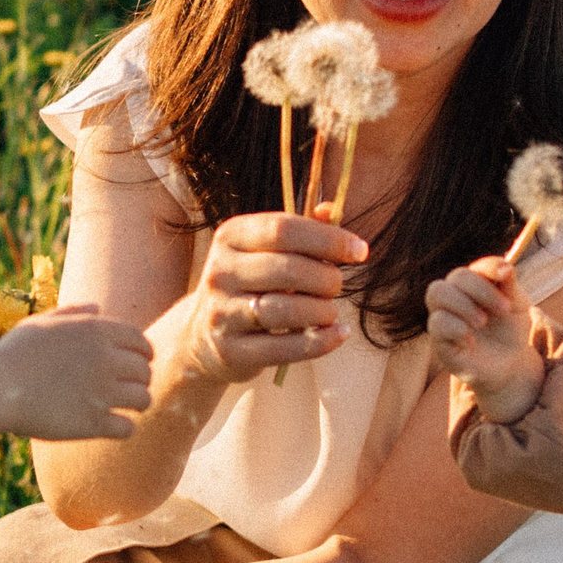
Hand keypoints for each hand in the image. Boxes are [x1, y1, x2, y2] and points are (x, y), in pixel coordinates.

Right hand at [0, 305, 154, 441]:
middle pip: (144, 370)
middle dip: (141, 378)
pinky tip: (113, 426)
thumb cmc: (14, 353)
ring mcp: (102, 392)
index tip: (139, 362)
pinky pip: (127, 427)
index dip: (144, 352)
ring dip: (138, 403)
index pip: (140, 341)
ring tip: (127, 408)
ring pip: (142, 398)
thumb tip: (97, 307)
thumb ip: (72, 312)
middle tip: (130, 387)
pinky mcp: (94, 423)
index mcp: (95, 331)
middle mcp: (105, 359)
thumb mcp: (41, 322)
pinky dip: (124, 428)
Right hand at [167, 212, 365, 387]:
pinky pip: (285, 348)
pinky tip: (337, 334)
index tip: (360, 251)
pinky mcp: (231, 351)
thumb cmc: (248, 285)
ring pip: (287, 310)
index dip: (329, 239)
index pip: (284, 229)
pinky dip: (321, 342)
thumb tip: (331, 211)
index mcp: (230, 236)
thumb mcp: (264, 250)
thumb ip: (299, 231)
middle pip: (289, 269)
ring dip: (323, 311)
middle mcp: (221, 271)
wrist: (201, 336)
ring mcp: (222, 313)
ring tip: (330, 312)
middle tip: (336, 286)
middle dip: (327, 279)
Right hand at [425, 257, 543, 421]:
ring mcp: (444, 316)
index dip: (489, 268)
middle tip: (503, 310)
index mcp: (473, 284)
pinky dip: (457, 328)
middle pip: (456, 276)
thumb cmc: (509, 330)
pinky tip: (471, 340)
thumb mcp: (517, 307)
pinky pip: (437, 323)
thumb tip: (505, 266)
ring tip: (482, 322)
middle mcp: (454, 295)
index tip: (506, 276)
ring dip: (463, 305)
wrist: (508, 365)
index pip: (475, 267)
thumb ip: (509, 286)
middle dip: (480, 289)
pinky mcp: (439, 340)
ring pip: (436, 293)